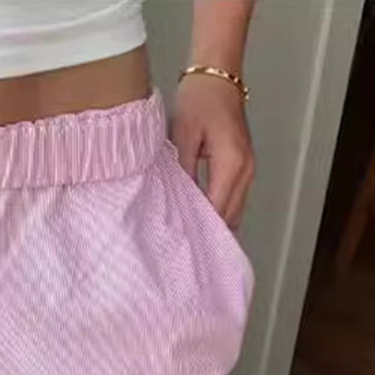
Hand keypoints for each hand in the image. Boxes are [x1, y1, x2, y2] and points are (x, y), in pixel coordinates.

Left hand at [170, 74, 254, 228]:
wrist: (218, 74)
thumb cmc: (200, 99)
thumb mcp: (183, 136)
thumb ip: (183, 173)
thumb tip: (180, 203)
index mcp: (231, 163)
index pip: (217, 209)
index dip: (201, 228)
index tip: (183, 242)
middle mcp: (246, 170)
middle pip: (230, 216)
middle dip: (209, 231)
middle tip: (185, 245)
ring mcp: (248, 168)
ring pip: (235, 209)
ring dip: (216, 222)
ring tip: (192, 234)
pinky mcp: (244, 166)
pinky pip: (235, 197)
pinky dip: (221, 209)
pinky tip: (202, 216)